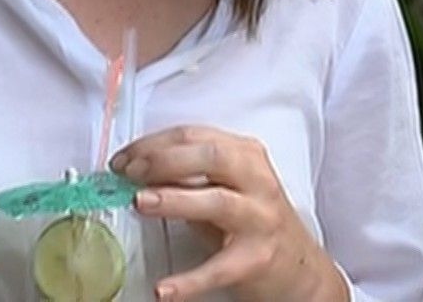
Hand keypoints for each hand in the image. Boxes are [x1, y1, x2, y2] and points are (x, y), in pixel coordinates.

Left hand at [110, 126, 348, 301]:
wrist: (299, 268)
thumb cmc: (257, 222)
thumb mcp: (228, 188)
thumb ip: (191, 177)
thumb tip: (139, 174)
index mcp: (247, 156)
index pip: (196, 136)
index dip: (154, 144)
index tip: (124, 158)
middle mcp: (257, 182)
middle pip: (210, 157)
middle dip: (164, 160)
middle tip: (130, 172)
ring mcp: (259, 220)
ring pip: (216, 201)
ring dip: (174, 200)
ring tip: (141, 203)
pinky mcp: (255, 259)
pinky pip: (218, 268)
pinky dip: (189, 280)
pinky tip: (163, 288)